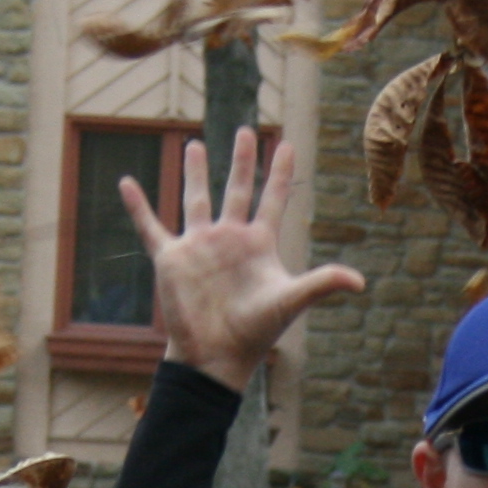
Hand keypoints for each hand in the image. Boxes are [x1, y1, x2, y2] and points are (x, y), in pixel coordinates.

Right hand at [120, 129, 364, 392]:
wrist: (215, 356)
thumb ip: (321, 284)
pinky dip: (138, 206)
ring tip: (193, 144)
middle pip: (236, 189)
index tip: (287, 144)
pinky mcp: (171, 258)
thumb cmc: (255, 332)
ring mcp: (199, 246)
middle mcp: (229, 239)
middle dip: (241, 161)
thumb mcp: (289, 301)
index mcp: (258, 244)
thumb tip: (361, 281)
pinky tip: (126, 183)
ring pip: (195, 199)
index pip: (273, 198)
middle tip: (246, 131)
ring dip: (194, 172)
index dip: (280, 172)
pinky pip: (151, 226)